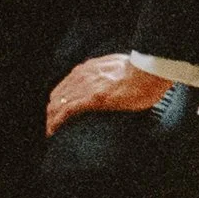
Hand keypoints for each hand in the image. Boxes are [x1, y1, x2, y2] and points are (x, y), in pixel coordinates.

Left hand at [44, 54, 172, 136]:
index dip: (60, 99)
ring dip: (51, 119)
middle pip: (57, 95)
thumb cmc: (141, 70)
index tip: (58, 111)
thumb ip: (109, 71)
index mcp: (88, 68)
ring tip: (50, 132)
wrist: (148, 71)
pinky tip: (52, 132)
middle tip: (52, 125)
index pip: (66, 85)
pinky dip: (56, 122)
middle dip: (52, 111)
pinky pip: (65, 112)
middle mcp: (82, 75)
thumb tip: (111, 77)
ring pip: (57, 104)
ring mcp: (85, 86)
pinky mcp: (91, 99)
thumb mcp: (119, 65)